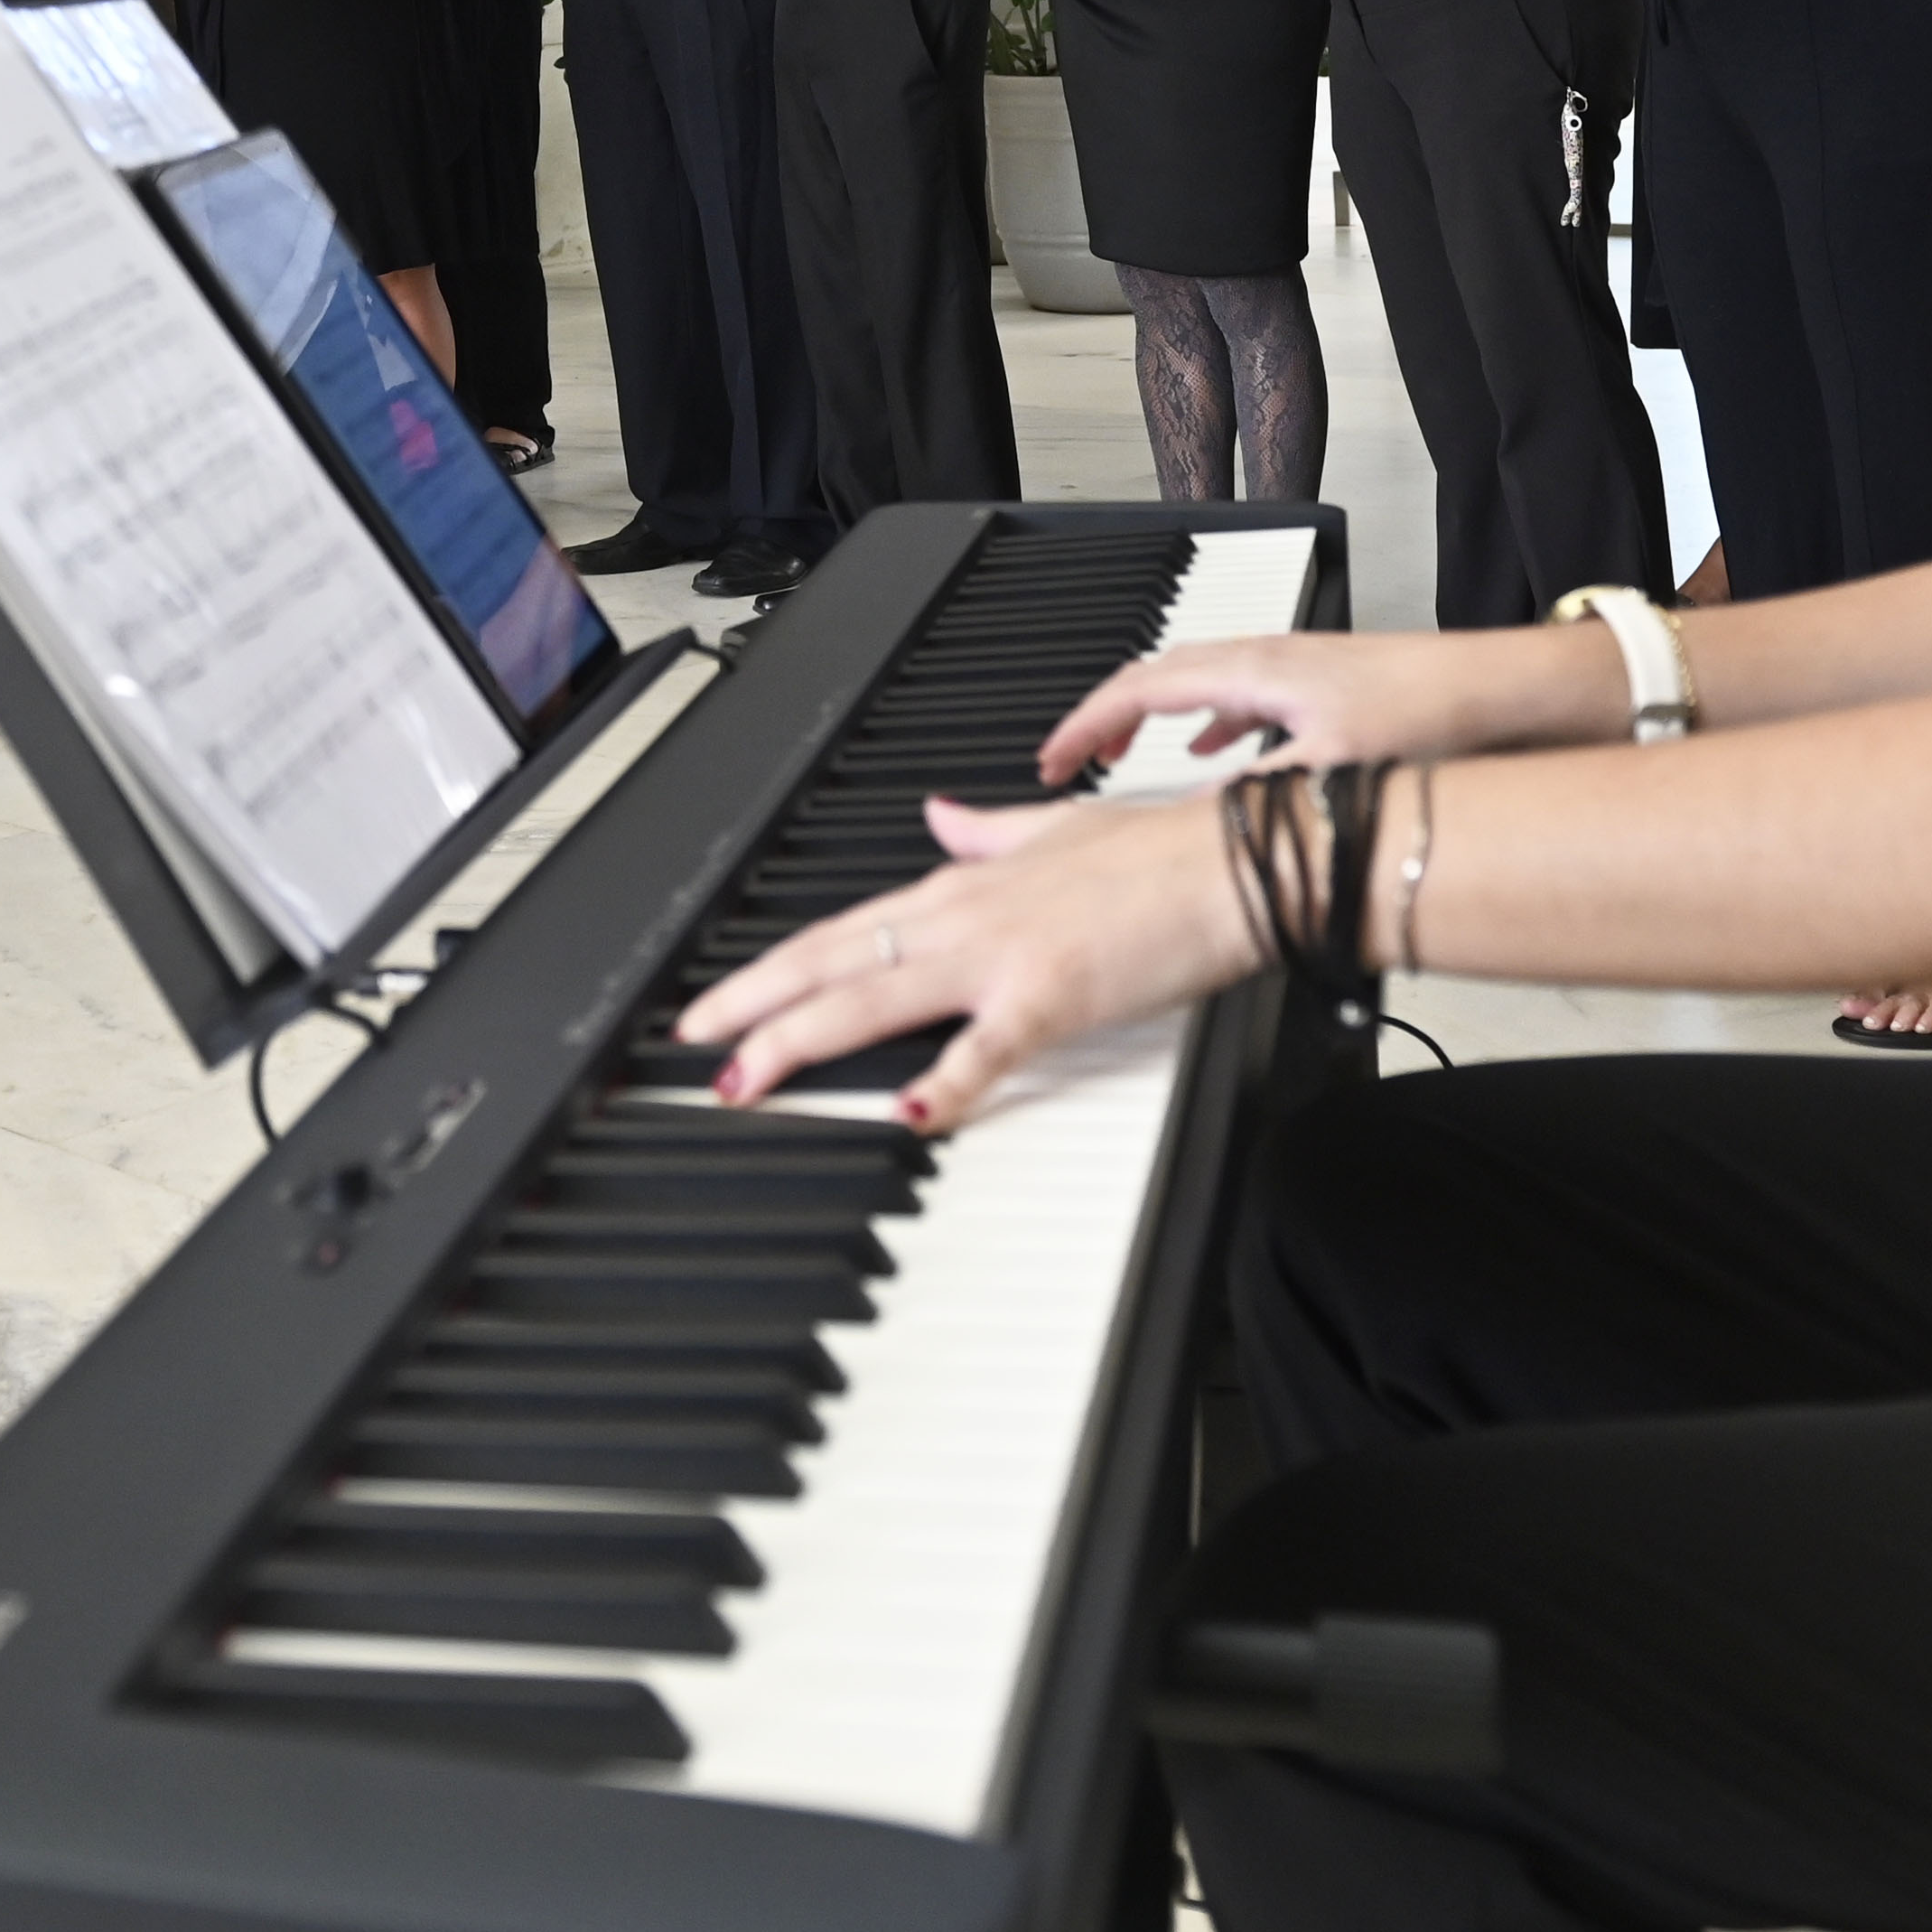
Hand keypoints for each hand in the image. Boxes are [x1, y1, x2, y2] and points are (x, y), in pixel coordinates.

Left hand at [674, 794, 1254, 1130]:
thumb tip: (937, 819)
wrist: (1238, 860)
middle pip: (831, 961)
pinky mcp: (1053, 994)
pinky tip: (905, 1113)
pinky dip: (943, 1080)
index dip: (772, 966)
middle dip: (753, 1004)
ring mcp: (1001, 954)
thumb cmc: (1163, 853)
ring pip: (873, 994)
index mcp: (961, 886)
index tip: (723, 998)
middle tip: (694, 1042)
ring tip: (745, 1077)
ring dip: (800, 1037)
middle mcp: (964, 915)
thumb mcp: (1055, 830)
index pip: (840, 929)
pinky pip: (985, 1045)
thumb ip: (986, 833)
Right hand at [1030, 627, 1525, 783]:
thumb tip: (1192, 842)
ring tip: (1127, 759)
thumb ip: (1252, 807)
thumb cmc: (1435, 716)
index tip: (1050, 759)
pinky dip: (1208, 723)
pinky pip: (1240, 696)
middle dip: (1105, 720)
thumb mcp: (1329, 776)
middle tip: (1072, 762)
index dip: (1085, 725)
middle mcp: (1269, 658)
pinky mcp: (1325, 686)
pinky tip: (1220, 753)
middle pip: (1158, 677)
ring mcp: (1297, 668)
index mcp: (1255, 670)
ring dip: (1154, 720)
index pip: (1139, 687)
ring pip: (1200, 685)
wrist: (1511, 693)